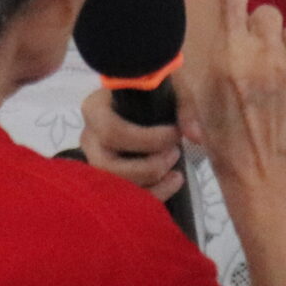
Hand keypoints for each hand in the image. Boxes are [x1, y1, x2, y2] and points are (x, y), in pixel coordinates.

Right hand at [80, 87, 184, 202]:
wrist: (148, 102)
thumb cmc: (154, 92)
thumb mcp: (170, 87)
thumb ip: (185, 106)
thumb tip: (195, 135)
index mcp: (95, 109)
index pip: (111, 131)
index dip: (146, 139)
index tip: (174, 133)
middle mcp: (90, 138)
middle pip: (108, 165)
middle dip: (147, 167)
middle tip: (176, 153)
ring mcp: (95, 161)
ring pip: (114, 186)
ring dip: (150, 184)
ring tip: (176, 172)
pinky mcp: (108, 178)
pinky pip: (123, 198)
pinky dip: (151, 196)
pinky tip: (172, 183)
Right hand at [188, 0, 285, 202]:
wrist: (269, 184)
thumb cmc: (226, 143)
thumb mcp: (201, 98)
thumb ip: (215, 55)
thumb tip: (231, 28)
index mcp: (228, 55)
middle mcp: (264, 53)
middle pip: (267, 14)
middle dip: (261, 33)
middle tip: (253, 68)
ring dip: (284, 54)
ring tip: (275, 90)